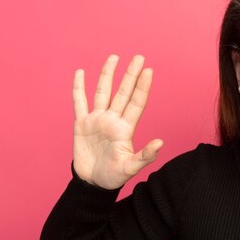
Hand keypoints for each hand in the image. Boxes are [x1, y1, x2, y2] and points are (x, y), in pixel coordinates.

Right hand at [72, 55, 162, 189]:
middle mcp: (113, 120)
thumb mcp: (131, 168)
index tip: (148, 70)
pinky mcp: (81, 124)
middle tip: (139, 57)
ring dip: (107, 75)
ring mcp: (97, 120)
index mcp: (125, 128)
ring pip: (102, 92)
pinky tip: (80, 72)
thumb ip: (145, 155)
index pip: (136, 102)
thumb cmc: (113, 176)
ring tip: (114, 57)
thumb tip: (161, 143)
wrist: (93, 183)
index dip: (142, 87)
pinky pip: (79, 102)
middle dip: (130, 75)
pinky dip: (78, 87)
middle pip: (123, 92)